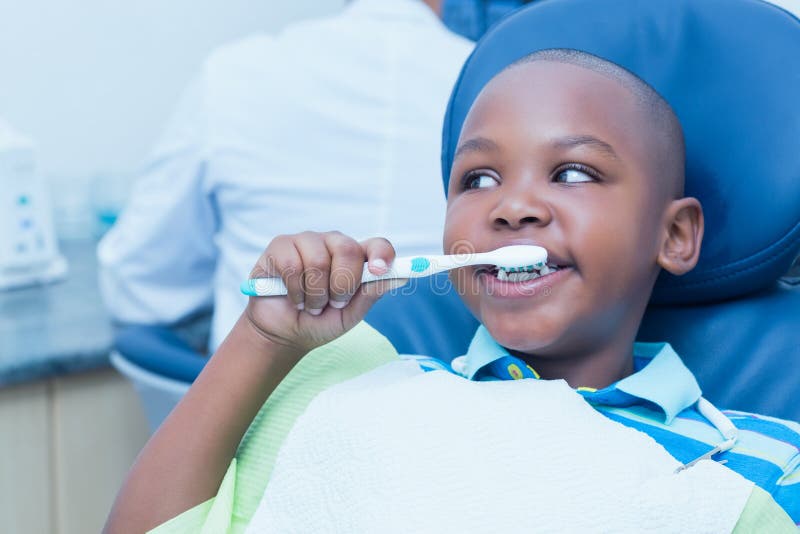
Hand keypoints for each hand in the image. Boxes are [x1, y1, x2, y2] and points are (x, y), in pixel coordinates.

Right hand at [244, 231, 404, 354]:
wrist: (283, 333)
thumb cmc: (319, 321)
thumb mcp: (350, 315)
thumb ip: (371, 294)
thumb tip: (401, 278)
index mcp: (355, 258)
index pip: (376, 245)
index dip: (382, 254)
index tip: (380, 271)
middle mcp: (333, 244)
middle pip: (348, 249)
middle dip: (342, 285)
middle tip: (333, 303)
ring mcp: (306, 241)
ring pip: (319, 260)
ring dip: (316, 294)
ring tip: (311, 304)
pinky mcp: (280, 246)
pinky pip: (292, 265)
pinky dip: (295, 291)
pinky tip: (293, 298)